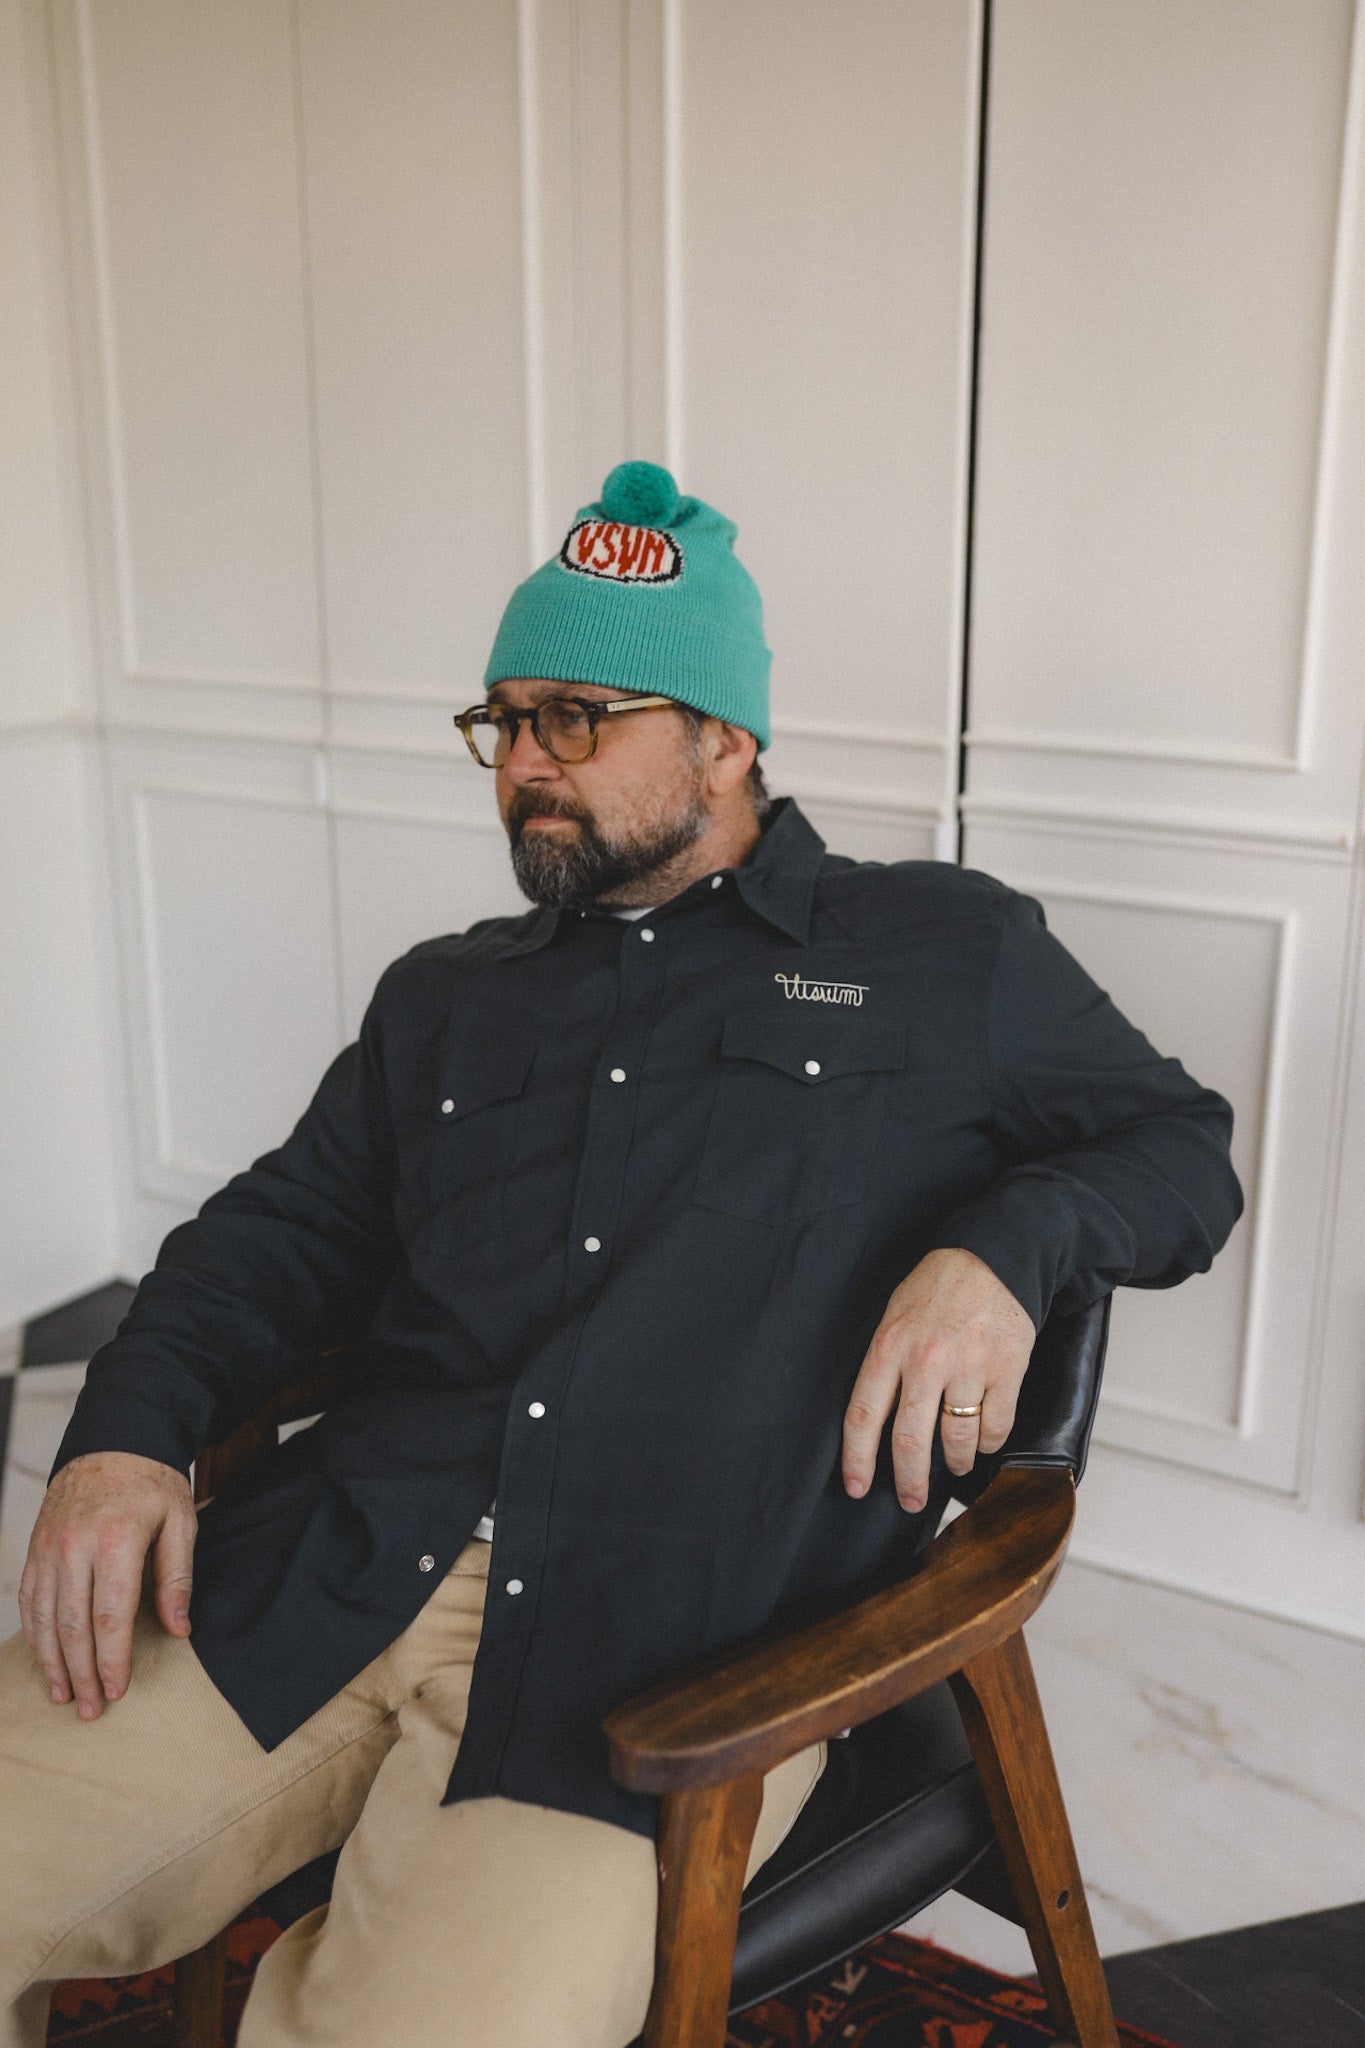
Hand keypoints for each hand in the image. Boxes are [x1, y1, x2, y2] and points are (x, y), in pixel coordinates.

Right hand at [18, 1451, 196, 1719]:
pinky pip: (29, 1600)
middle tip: (91, 1710)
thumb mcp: (181, 1522)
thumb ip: (177, 1578)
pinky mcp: (35, 1549)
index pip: (109, 1618)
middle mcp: (74, 1548)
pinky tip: (45, 1660)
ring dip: (53, 1663)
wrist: (114, 1440)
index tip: (117, 1691)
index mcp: (115, 1543)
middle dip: (82, 1674)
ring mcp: (48, 1549)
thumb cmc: (153, 1484)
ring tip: (65, 1696)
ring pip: (44, 1619)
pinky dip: (35, 1635)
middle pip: (72, 1627)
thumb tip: (179, 1630)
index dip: (112, 1661)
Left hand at [842, 1247, 1035, 1513]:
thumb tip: (875, 1422)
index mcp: (889, 1346)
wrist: (994, 1257)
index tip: (855, 1487)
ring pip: (958, 1441)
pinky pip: (996, 1428)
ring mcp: (969, 1367)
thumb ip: (885, 1364)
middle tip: (910, 1501)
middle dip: (909, 1482)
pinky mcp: (1006, 1370)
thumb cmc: (937, 1289)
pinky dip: (989, 1443)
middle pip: (910, 1441)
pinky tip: (983, 1438)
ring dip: (956, 1463)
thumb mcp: (894, 1316)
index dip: (857, 1459)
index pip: (864, 1415)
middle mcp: (926, 1360)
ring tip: (955, 1465)